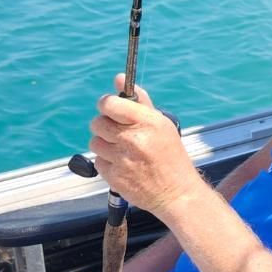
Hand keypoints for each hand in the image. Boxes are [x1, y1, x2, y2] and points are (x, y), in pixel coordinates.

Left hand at [89, 74, 202, 218]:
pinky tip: (123, 165)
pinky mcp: (114, 178)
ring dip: (105, 144)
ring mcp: (122, 160)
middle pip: (97, 123)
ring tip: (122, 150)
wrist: (176, 192)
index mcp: (147, 122)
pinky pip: (98, 161)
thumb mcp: (161, 124)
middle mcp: (132, 140)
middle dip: (105, 125)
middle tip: (118, 132)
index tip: (110, 108)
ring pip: (95, 142)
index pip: (109, 104)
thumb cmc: (170, 155)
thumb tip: (118, 78)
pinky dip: (107, 162)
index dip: (106, 104)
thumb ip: (139, 101)